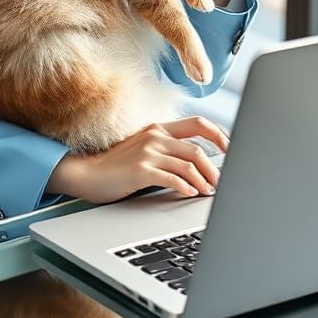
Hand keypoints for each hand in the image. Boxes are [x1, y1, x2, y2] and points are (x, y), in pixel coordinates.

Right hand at [46, 117, 229, 202]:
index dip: (220, 135)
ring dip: (204, 180)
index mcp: (159, 128)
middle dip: (215, 168)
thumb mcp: (144, 149)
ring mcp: (147, 152)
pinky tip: (190, 193)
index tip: (231, 149)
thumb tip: (198, 163)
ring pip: (188, 164)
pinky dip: (186, 187)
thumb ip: (167, 150)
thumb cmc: (116, 166)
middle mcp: (155, 136)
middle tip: (221, 182)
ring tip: (208, 192)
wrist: (86, 173)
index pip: (199, 123)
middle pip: (197, 148)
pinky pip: (172, 178)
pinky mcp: (140, 169)